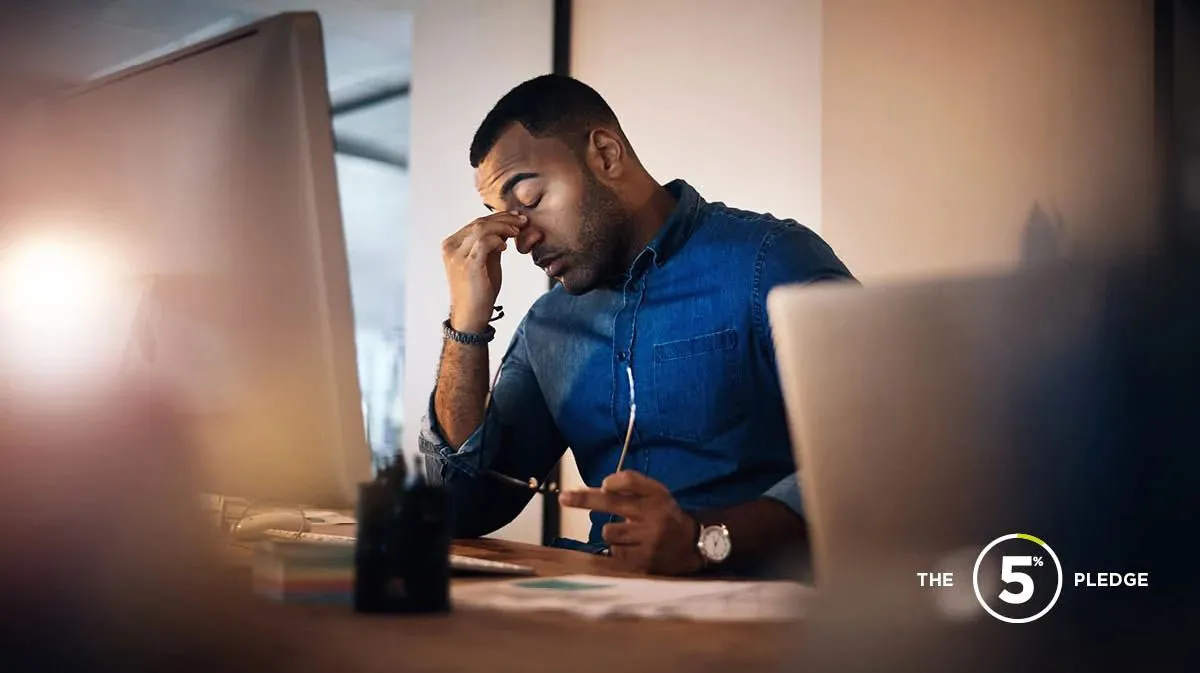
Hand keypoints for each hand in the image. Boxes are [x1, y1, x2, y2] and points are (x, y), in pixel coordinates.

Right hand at [441, 211, 527, 332]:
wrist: (471, 315)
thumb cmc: (478, 290)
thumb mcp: (486, 261)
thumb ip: (492, 244)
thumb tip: (506, 227)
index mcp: (452, 244)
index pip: (476, 222)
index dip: (498, 217)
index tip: (516, 217)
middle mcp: (451, 247)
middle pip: (479, 222)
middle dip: (503, 219)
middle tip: (522, 220)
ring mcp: (457, 256)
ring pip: (481, 229)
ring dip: (503, 227)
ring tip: (517, 231)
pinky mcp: (468, 265)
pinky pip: (483, 243)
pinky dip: (497, 240)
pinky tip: (505, 247)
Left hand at [559, 471, 702, 574]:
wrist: (692, 544)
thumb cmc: (665, 513)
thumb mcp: (655, 492)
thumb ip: (631, 483)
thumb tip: (603, 485)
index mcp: (655, 498)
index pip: (629, 482)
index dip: (608, 485)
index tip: (584, 489)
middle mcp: (653, 519)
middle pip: (611, 507)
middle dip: (585, 501)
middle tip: (564, 498)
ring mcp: (648, 543)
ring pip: (610, 534)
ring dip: (612, 533)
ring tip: (628, 533)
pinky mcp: (645, 564)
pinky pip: (616, 554)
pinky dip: (618, 549)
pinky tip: (632, 547)